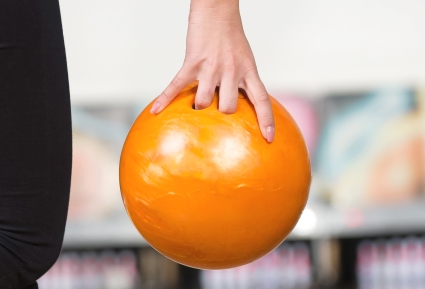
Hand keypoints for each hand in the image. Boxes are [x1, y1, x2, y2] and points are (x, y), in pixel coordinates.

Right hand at [151, 0, 273, 141]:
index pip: (261, 100)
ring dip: (199, 105)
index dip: (266, 121)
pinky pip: (176, 86)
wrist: (217, 9)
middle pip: (228, 108)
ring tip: (198, 102)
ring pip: (204, 101)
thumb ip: (241, 81)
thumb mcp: (244, 59)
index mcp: (248, 71)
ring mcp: (211, 67)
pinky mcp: (192, 62)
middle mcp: (232, 71)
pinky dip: (165, 99)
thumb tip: (233, 105)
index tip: (268, 139)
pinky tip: (156, 110)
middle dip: (220, 113)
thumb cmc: (230, 35)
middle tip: (216, 109)